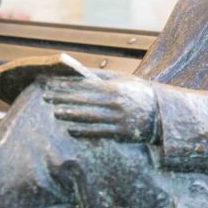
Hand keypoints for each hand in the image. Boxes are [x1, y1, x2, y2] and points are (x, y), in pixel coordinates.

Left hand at [41, 73, 157, 141]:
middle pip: (84, 100)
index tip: (51, 83)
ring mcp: (118, 119)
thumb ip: (103, 78)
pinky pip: (98, 132)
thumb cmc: (138, 93)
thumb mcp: (124, 80)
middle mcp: (116, 103)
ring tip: (55, 112)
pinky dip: (84, 131)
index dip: (67, 84)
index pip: (85, 85)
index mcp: (115, 88)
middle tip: (45, 96)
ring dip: (70, 114)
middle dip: (63, 97)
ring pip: (89, 117)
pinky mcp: (121, 133)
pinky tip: (71, 129)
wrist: (161, 114)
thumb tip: (79, 74)